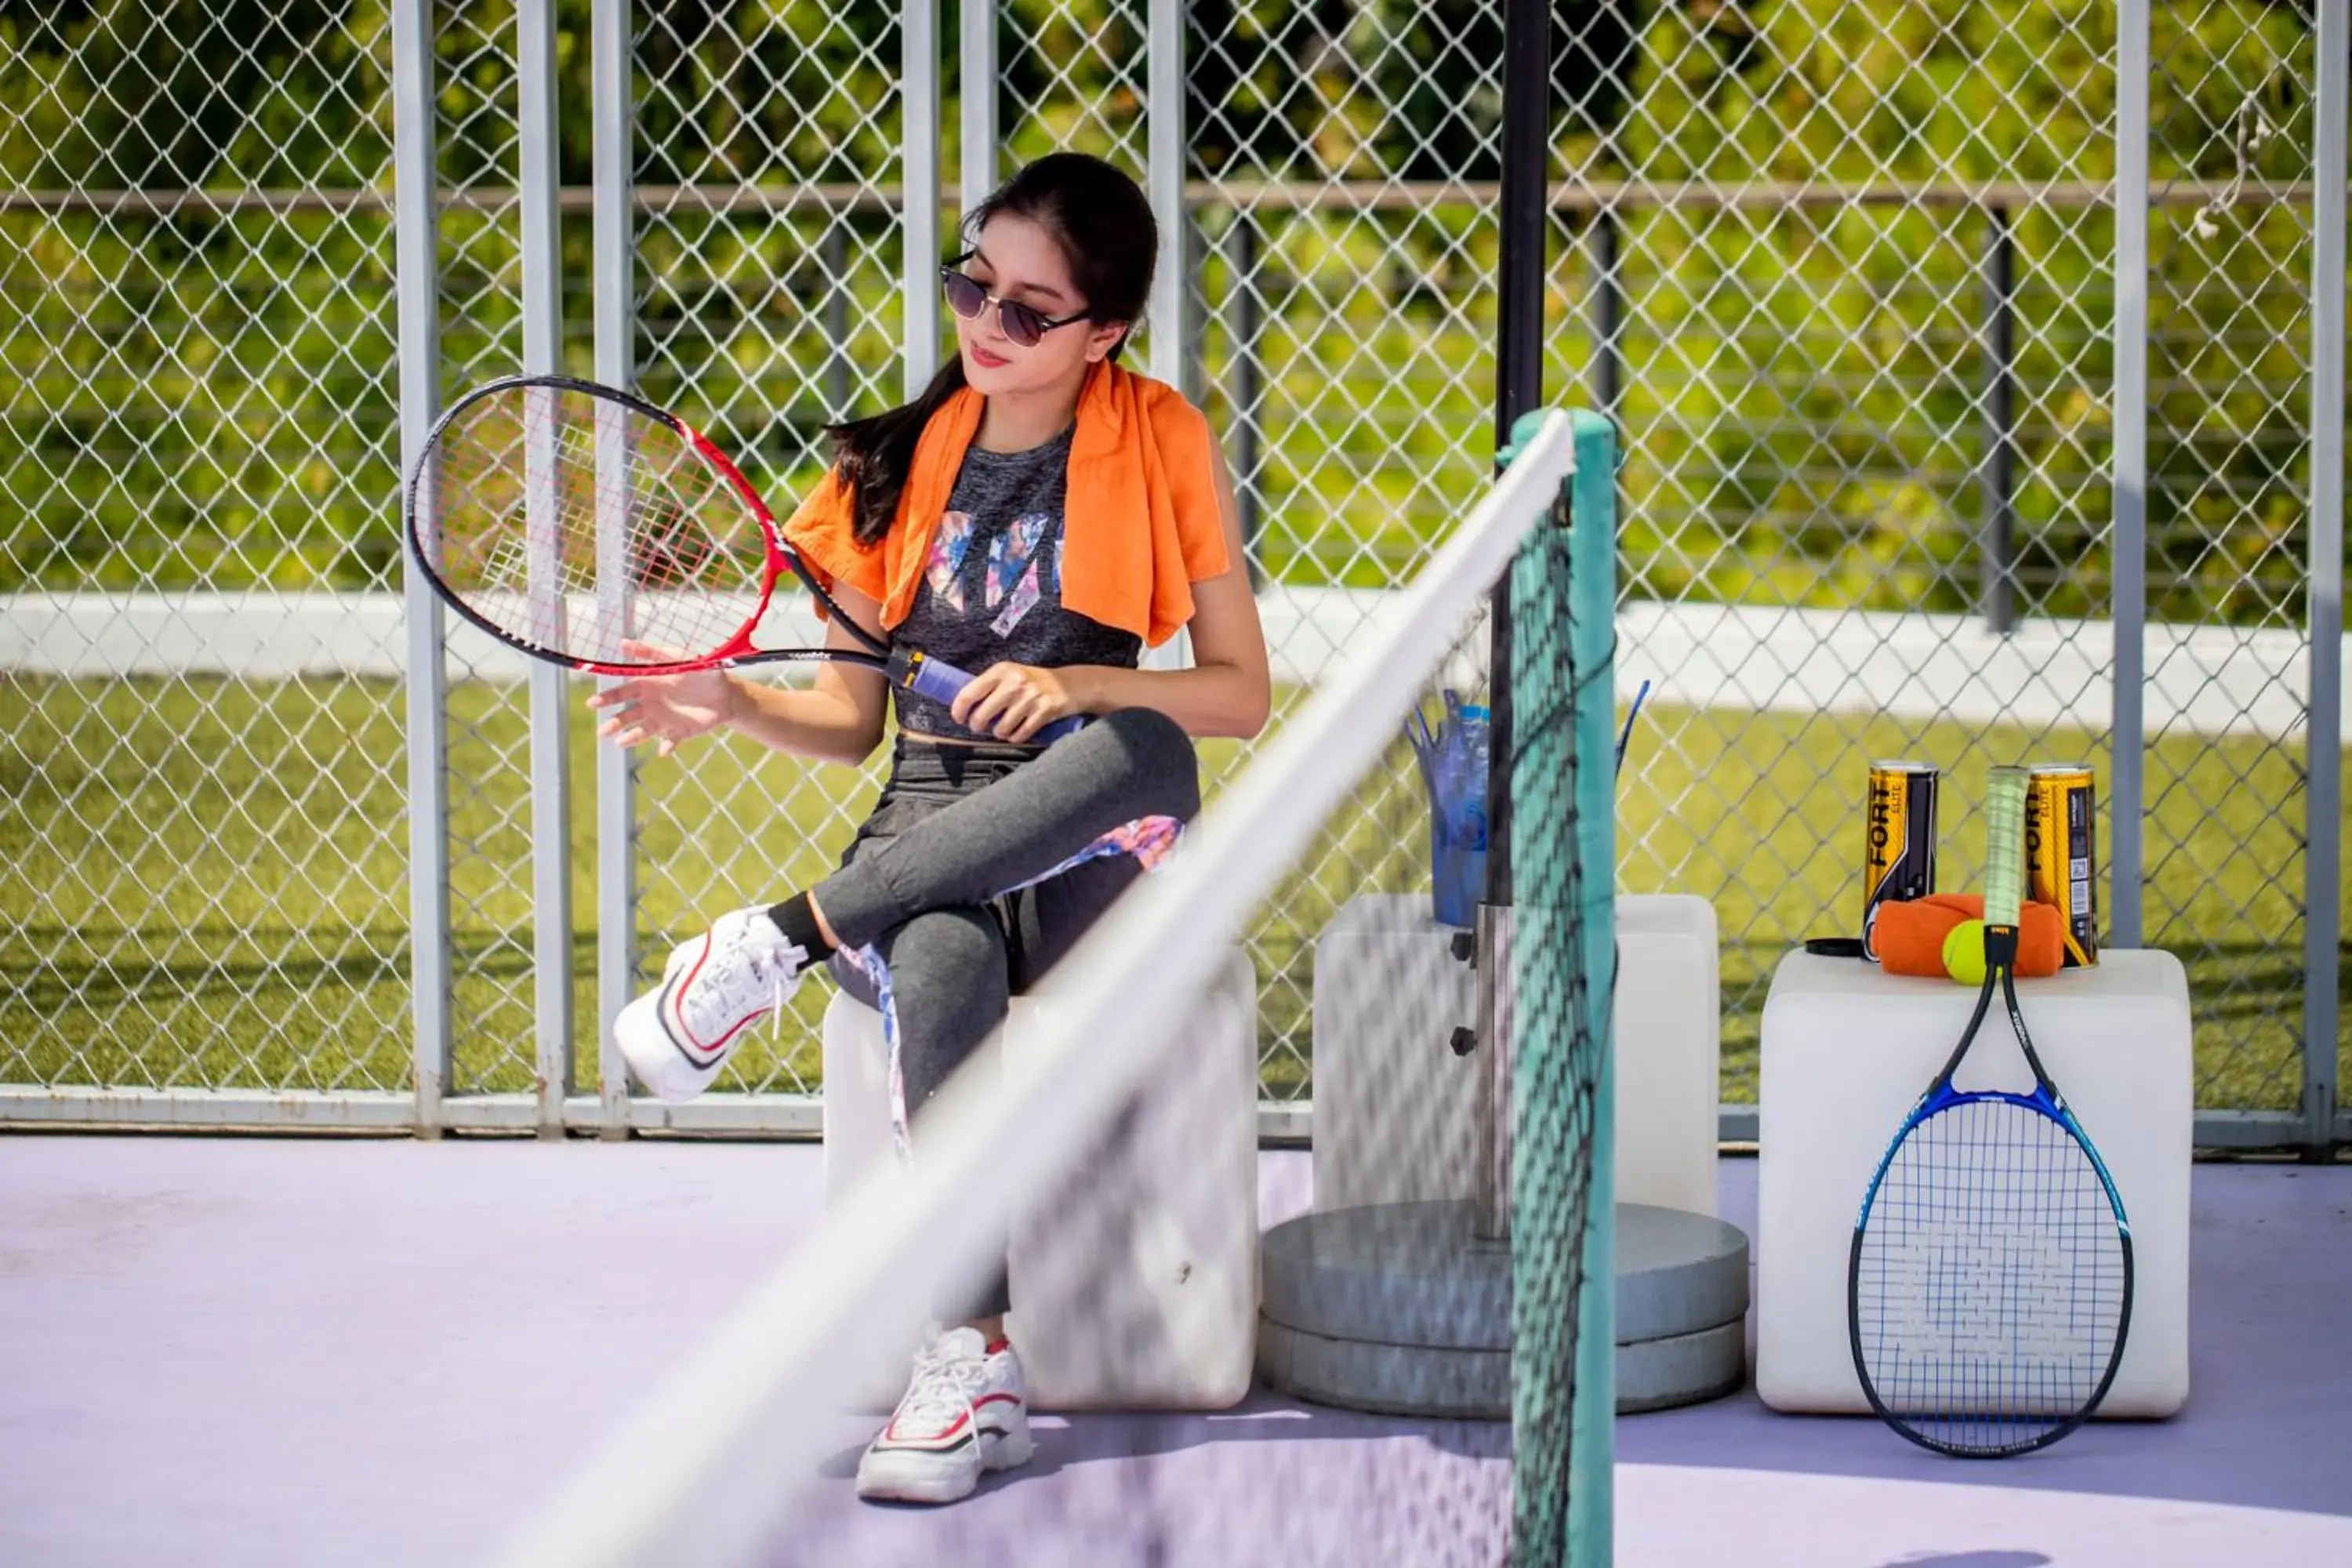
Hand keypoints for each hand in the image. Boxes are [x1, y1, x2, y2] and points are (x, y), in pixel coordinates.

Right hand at [584, 640, 738, 757]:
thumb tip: (622, 643)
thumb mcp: (676, 656)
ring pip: (643, 731)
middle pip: (628, 715)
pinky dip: (666, 747)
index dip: (607, 698)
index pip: (623, 692)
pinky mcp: (680, 732)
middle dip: (615, 723)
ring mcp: (664, 719)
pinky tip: (663, 751)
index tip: (592, 704)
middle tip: (603, 731)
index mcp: (648, 685)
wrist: (726, 690)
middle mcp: (651, 704)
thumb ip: (650, 652)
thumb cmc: (699, 670)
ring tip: (620, 743)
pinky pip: (670, 741)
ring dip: (632, 738)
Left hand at [951, 662, 1080, 743]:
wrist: (1068, 684)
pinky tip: (1017, 733)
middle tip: (980, 727)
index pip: (969, 693)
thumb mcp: (1010, 675)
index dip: (959, 710)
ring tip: (1003, 729)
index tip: (959, 719)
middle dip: (977, 726)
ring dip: (999, 733)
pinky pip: (1020, 735)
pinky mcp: (1044, 711)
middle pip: (981, 716)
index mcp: (1001, 671)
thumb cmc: (1032, 682)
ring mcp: (1030, 697)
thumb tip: (963, 706)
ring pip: (1001, 729)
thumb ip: (988, 686)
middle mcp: (1014, 682)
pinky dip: (1015, 738)